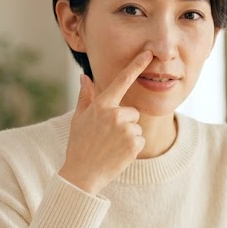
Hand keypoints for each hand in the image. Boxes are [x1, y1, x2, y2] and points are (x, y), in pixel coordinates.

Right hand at [58, 51, 153, 194]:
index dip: (136, 65)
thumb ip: (85, 96)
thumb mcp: (79, 118)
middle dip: (124, 122)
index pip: (122, 80)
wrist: (82, 174)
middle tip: (107, 136)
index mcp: (102, 105)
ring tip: (111, 146)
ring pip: (136, 126)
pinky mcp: (134, 144)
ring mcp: (126, 129)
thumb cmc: (79, 145)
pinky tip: (117, 153)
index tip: (148, 53)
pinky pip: (140, 139)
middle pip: (132, 111)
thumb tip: (83, 77)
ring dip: (128, 135)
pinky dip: (132, 147)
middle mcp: (115, 114)